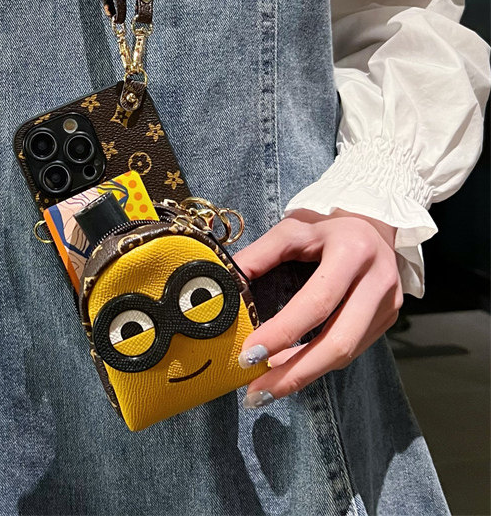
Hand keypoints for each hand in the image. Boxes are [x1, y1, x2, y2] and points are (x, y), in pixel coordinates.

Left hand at [234, 209, 401, 408]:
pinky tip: (291, 368)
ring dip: (304, 374)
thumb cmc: (325, 225)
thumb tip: (224, 286)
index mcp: (351, 252)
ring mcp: (389, 304)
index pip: (317, 302)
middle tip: (257, 391)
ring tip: (266, 387)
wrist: (373, 221)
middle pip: (339, 342)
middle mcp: (378, 281)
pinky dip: (318, 363)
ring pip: (347, 353)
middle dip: (296, 372)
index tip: (249, 354)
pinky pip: (352, 350)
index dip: (283, 332)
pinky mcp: (388, 318)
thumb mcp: (290, 230)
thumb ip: (258, 256)